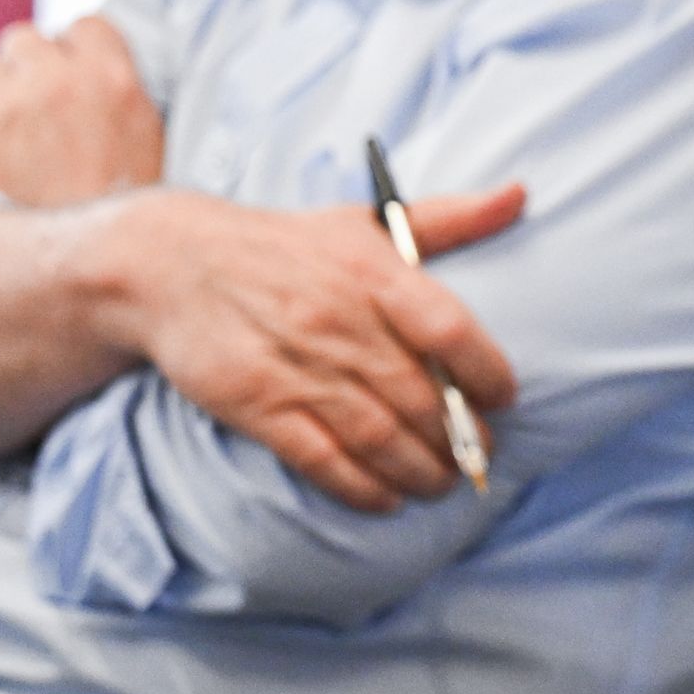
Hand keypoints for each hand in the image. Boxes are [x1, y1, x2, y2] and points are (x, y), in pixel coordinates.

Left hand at [0, 16, 162, 206]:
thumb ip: (119, 94)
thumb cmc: (121, 218)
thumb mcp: (149, 143)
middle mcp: (60, 81)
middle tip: (26, 127)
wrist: (91, 280)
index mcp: (115, 78)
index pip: (82, 26)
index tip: (66, 89)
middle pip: (21, 41)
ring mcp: (8, 107)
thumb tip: (85, 67)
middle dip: (20, 76)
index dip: (70, 56)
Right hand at [100, 183, 525, 510]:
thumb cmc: (286, 246)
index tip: (507, 398)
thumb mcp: (366, 221)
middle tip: (483, 456)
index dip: (486, 371)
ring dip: (420, 470)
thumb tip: (522, 194)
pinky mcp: (256, 405)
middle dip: (460, 437)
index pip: (449, 329)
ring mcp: (296, 367)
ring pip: (377, 435)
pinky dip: (361, 487)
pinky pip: (320, 459)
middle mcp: (339, 322)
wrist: (171, 263)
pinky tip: (388, 499)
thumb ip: (450, 218)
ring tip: (445, 483)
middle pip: (418, 395)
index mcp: (373, 273)